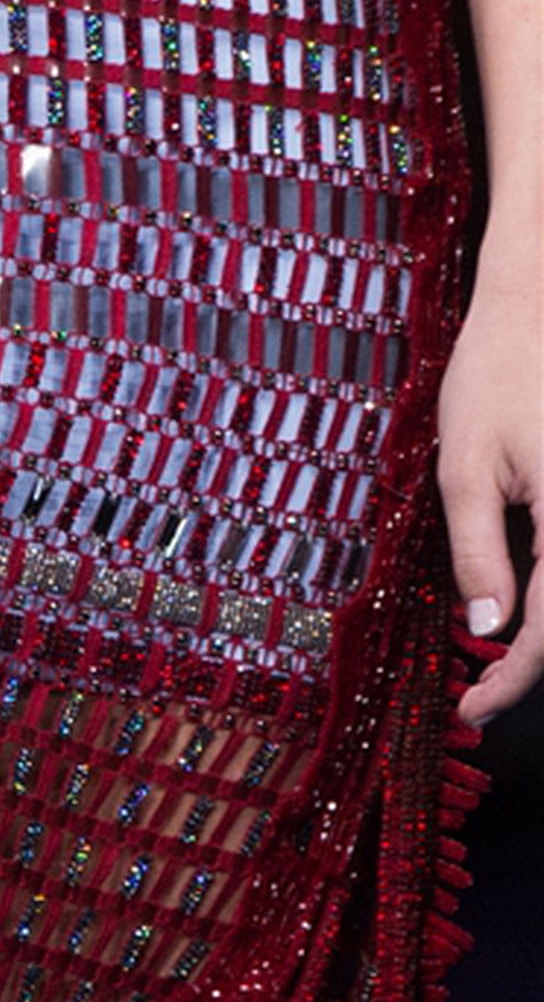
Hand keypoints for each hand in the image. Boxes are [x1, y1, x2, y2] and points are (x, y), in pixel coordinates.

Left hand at [436, 233, 542, 724]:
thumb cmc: (500, 366)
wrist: (541, 293)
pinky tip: (525, 587)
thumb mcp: (465, 462)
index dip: (512, 682)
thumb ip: (478, 551)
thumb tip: (486, 628)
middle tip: (482, 684)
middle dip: (534, 659)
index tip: (472, 708)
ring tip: (499, 640)